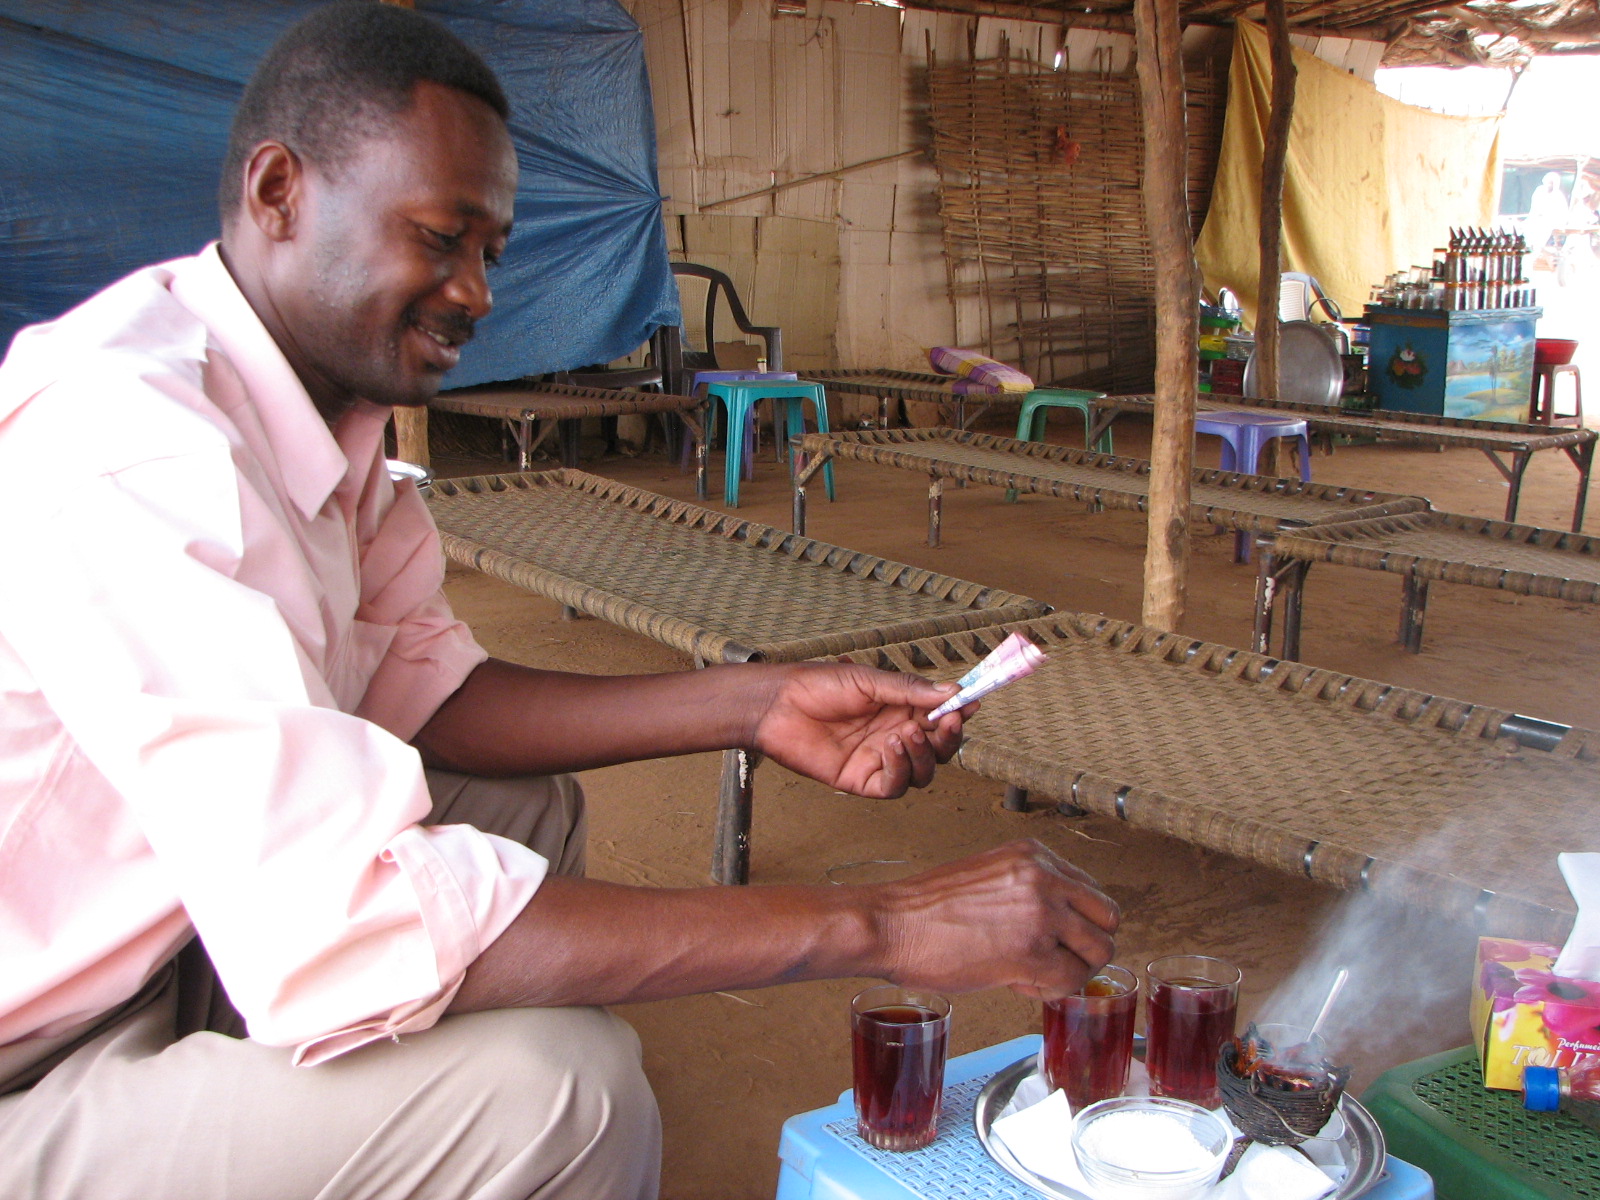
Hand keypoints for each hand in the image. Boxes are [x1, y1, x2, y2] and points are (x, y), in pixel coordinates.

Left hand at [751, 662, 968, 797]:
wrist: (779, 704)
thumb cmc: (819, 685)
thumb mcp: (868, 680)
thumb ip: (910, 690)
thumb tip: (954, 691)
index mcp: (900, 708)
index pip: (940, 716)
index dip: (958, 712)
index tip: (971, 704)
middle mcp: (895, 735)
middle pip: (939, 748)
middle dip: (949, 737)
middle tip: (949, 721)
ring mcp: (880, 759)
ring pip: (923, 771)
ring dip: (925, 754)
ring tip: (906, 733)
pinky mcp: (862, 780)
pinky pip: (895, 785)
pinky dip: (901, 769)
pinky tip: (890, 748)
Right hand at [869, 840, 1118, 999]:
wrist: (892, 924)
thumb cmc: (928, 908)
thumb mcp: (990, 875)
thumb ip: (1030, 887)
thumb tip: (1062, 920)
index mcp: (1035, 854)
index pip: (1091, 891)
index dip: (1076, 923)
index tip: (1052, 939)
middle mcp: (1045, 877)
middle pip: (1108, 919)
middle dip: (1086, 947)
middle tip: (1053, 961)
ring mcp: (1042, 913)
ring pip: (1099, 952)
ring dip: (1072, 971)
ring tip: (1034, 974)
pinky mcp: (1032, 952)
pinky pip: (1070, 981)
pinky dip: (1050, 991)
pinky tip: (1018, 984)